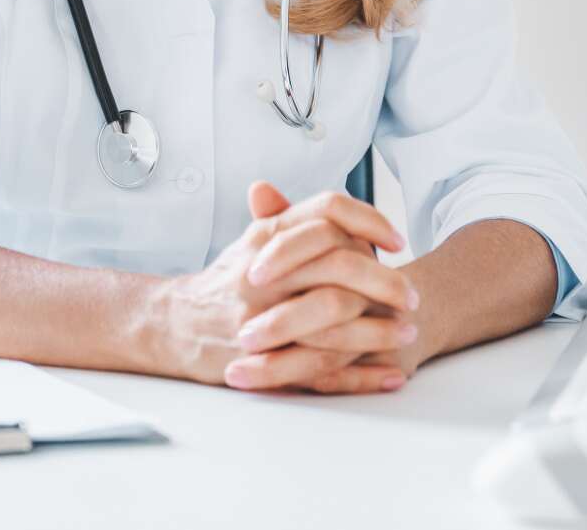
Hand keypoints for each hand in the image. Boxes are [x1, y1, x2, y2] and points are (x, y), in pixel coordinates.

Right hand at [149, 181, 416, 391]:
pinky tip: (388, 374)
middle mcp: (264, 271)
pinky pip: (320, 369)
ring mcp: (261, 316)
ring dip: (378, 329)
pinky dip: (361, 376)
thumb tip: (345, 209)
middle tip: (412, 295)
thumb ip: (295, 218)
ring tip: (407, 332)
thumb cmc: (227, 281)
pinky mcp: (261, 360)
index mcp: (267, 235)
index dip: (369, 221)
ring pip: (333, 320)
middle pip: (338, 266)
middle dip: (385, 282)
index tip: (396, 240)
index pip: (327, 213)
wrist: (175, 324)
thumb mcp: (256, 240)